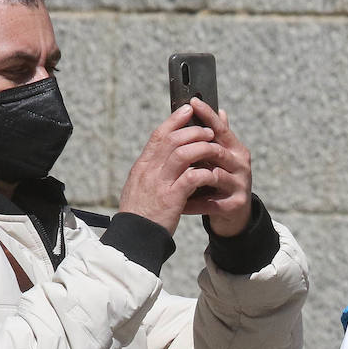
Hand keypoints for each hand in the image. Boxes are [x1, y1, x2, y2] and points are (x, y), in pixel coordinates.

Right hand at [118, 104, 221, 234]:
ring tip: (214, 146)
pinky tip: (212, 172)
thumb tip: (162, 157)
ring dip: (201, 146)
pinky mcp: (171, 199)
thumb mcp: (140, 187)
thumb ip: (152, 171)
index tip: (188, 109)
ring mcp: (160, 184)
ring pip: (182, 153)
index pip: (158, 135)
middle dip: (193, 130)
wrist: (134, 239)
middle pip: (172, 139)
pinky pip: (191, 178)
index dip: (174, 120)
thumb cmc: (139, 214)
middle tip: (208, 129)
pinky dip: (203, 172)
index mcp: (142, 167)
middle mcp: (149, 171)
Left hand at [182, 98, 252, 235]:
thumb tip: (220, 110)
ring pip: (215, 176)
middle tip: (174, 146)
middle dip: (196, 147)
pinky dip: (193, 202)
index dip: (208, 115)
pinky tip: (179, 204)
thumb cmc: (220, 180)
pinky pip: (211, 202)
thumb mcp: (219, 157)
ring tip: (173, 176)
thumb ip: (217, 137)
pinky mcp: (235, 204)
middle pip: (217, 151)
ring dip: (193, 176)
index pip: (220, 129)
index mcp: (235, 149)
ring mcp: (240, 184)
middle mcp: (241, 164)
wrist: (233, 214)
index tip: (193, 102)